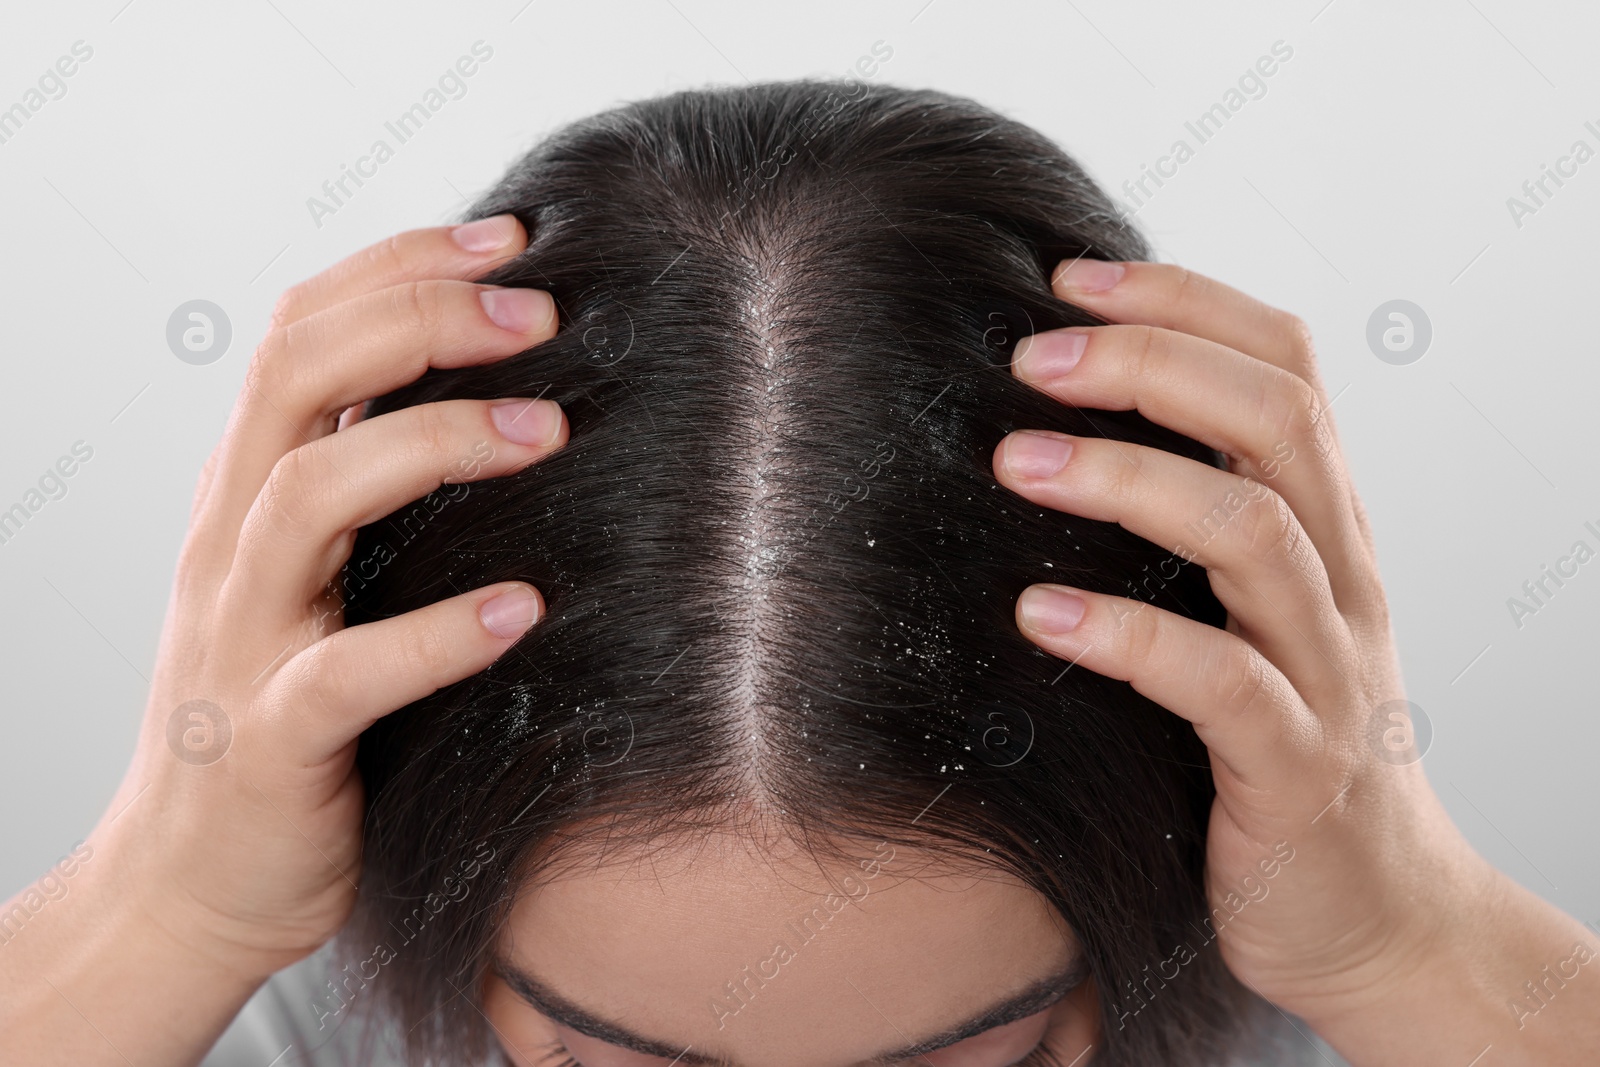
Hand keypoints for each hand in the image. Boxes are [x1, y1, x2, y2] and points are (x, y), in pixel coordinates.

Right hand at [0, 215, 566, 1064]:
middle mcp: (231, 545)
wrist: (183, 888)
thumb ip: (362, 495)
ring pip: (310, 494)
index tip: (509, 238)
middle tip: (541, 311)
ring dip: (435, 446)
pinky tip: (525, 609)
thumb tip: (488, 401)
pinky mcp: (271, 741)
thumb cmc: (277, 721)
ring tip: (548, 432)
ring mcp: (242, 638)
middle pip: (296, 376)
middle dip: (418, 319)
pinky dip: (437, 635)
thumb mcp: (306, 583)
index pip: (298, 333)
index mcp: (244, 495)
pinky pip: (346, 672)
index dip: (396, 266)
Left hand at [992, 259, 1598, 1064]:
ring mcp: (1327, 673)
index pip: (1286, 367)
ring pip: (1254, 534)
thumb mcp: (1250, 617)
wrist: (1378, 917)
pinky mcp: (1294, 772)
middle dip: (1151, 365)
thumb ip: (1195, 528)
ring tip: (1016, 462)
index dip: (1186, 303)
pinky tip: (1034, 614)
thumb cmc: (1275, 749)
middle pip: (1274, 421)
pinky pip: (1221, 684)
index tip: (1070, 277)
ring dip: (1128, 482)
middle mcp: (1339, 581)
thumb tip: (1054, 434)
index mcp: (1325, 528)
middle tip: (1028, 356)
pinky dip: (1126, 638)